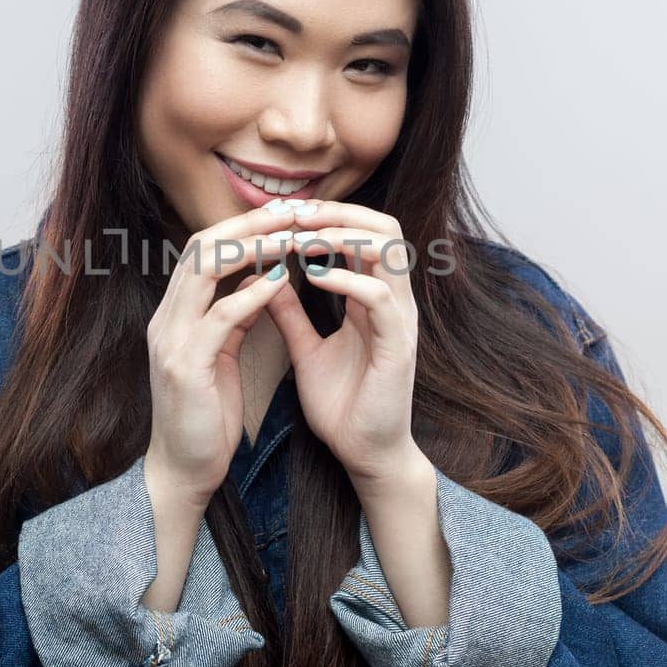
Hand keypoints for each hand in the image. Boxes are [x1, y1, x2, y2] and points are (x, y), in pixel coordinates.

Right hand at [145, 204, 297, 506]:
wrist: (182, 471)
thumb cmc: (204, 416)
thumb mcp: (218, 356)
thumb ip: (231, 318)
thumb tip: (257, 281)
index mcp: (174, 314)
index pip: (203, 250)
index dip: (241, 227)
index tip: (282, 215)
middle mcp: (166, 319)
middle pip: (201, 247)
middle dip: (246, 225)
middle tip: (291, 212)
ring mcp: (170, 340)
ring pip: (204, 271)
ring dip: (250, 248)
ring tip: (290, 236)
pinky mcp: (184, 366)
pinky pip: (218, 317)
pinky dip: (249, 295)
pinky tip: (281, 282)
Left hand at [261, 201, 421, 483]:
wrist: (363, 455)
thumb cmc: (342, 405)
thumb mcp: (306, 350)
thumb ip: (290, 313)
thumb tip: (266, 279)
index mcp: (374, 298)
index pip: (362, 234)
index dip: (326, 216)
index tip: (283, 213)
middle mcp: (393, 301)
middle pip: (384, 227)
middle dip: (337, 212)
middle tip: (293, 212)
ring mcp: (401, 320)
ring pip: (389, 250)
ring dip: (343, 234)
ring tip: (301, 236)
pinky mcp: (399, 345)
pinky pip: (380, 296)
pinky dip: (346, 279)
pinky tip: (313, 276)